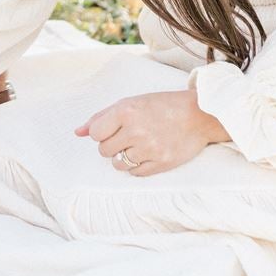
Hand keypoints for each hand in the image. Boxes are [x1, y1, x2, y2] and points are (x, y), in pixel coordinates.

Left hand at [75, 90, 228, 177]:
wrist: (198, 115)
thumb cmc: (161, 106)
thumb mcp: (130, 103)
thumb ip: (102, 117)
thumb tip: (77, 133)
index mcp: (126, 111)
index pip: (96, 133)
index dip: (102, 133)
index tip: (114, 129)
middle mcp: (136, 130)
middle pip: (104, 150)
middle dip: (112, 145)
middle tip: (128, 136)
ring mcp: (149, 148)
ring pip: (118, 164)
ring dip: (123, 157)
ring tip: (138, 146)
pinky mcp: (161, 163)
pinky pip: (135, 173)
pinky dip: (137, 166)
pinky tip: (147, 153)